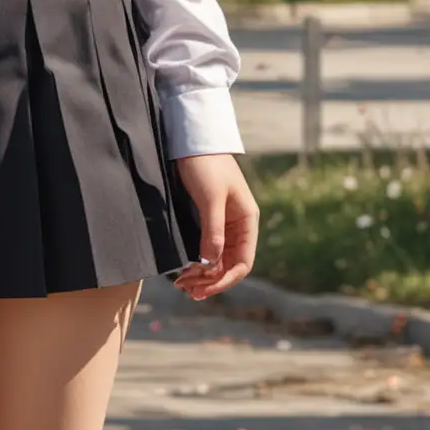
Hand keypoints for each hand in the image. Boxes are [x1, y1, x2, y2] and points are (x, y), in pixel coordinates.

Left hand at [170, 154, 258, 300]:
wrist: (192, 140)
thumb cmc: (206, 165)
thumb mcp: (210, 198)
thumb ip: (212, 231)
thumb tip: (210, 265)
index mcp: (247, 221)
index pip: (243, 262)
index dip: (225, 280)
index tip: (204, 289)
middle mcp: (238, 226)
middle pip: (229, 265)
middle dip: (210, 280)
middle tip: (186, 289)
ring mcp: (223, 224)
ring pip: (217, 259)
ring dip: (203, 275)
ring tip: (182, 284)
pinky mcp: (207, 219)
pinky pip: (206, 249)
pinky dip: (197, 262)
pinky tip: (185, 270)